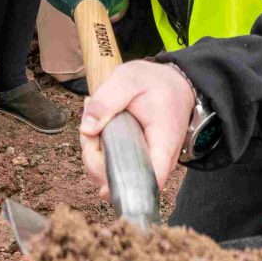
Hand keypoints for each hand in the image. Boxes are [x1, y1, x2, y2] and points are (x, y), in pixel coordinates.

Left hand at [78, 60, 195, 195]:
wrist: (175, 84)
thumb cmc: (156, 83)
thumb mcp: (129, 80)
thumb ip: (106, 101)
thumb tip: (86, 130)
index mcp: (163, 144)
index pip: (146, 180)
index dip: (116, 179)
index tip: (97, 152)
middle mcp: (159, 162)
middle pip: (121, 181)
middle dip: (95, 159)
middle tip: (91, 127)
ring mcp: (149, 164)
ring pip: (113, 176)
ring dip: (95, 154)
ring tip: (96, 122)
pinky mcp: (138, 162)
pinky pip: (114, 167)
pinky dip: (100, 152)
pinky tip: (99, 129)